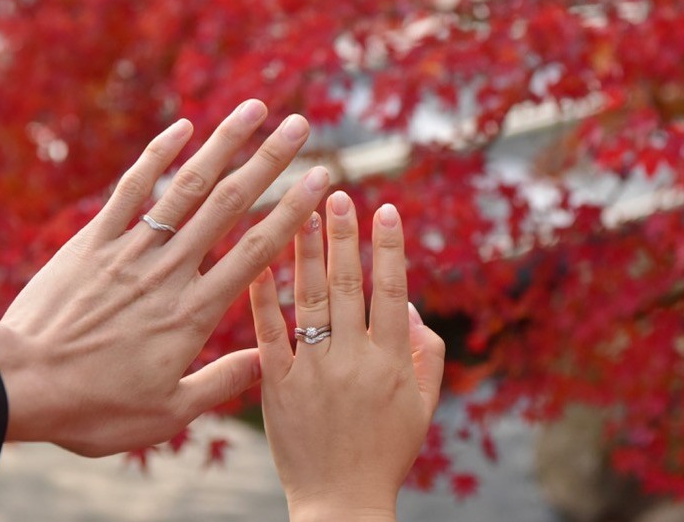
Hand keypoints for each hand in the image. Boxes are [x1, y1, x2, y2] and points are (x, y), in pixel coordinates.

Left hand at [0, 100, 329, 456]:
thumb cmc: (91, 407)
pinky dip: (156, 155)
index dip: (292, 210)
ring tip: (254, 108)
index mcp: (193, 312)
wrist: (19, 384)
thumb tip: (269, 361)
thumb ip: (221, 384)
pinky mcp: (93, 241)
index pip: (255, 251)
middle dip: (269, 161)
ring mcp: (130, 249)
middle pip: (229, 204)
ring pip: (185, 187)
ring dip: (222, 143)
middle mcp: (168, 270)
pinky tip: (182, 126)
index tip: (321, 178)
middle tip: (300, 126)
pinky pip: (131, 189)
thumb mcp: (165, 413)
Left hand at [249, 192, 445, 521]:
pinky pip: (269, 335)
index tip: (385, 210)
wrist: (341, 504)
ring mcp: (313, 371)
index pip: (390, 291)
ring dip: (306, 251)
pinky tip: (258, 262)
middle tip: (336, 192)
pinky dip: (264, 297)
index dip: (389, 248)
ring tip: (300, 210)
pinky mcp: (278, 386)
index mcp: (391, 362)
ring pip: (309, 299)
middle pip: (348, 285)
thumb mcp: (423, 407)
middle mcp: (352, 359)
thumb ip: (425, 354)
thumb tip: (408, 305)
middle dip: (342, 235)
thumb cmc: (386, 454)